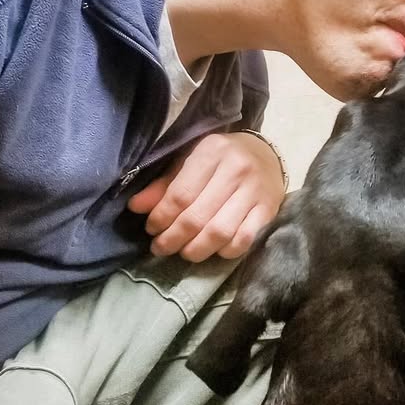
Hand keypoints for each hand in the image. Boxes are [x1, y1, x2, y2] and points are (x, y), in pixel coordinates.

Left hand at [127, 132, 284, 261]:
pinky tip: (213, 250)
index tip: (151, 230)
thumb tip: (136, 207)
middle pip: (198, 217)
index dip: (162, 217)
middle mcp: (236, 169)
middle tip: (161, 248)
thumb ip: (163, 185)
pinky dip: (225, 251)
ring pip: (220, 232)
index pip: (180, 194)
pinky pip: (244, 240)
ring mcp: (255, 191)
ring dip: (197, 249)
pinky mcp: (269, 210)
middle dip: (174, 238)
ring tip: (185, 252)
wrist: (265, 154)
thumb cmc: (220, 159)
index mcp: (211, 152)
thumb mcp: (189, 161)